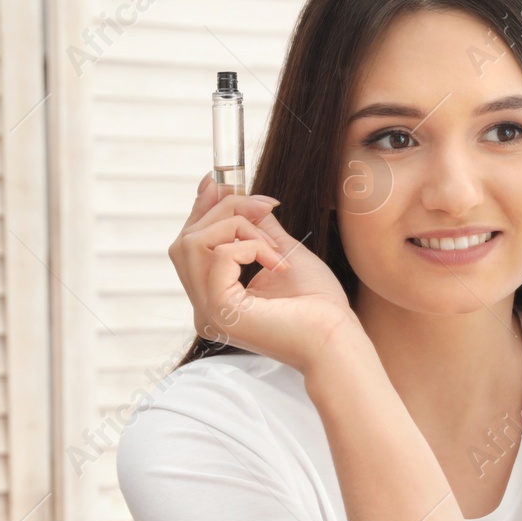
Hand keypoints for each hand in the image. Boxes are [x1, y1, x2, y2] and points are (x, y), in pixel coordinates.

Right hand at [169, 173, 359, 375]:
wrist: (336, 340)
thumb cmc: (319, 306)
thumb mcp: (284, 254)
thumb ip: (258, 229)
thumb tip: (241, 196)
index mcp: (216, 298)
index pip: (189, 246)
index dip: (200, 210)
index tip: (218, 180)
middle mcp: (203, 307)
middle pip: (185, 241)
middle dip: (224, 211)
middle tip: (265, 208)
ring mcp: (207, 311)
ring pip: (193, 243)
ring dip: (238, 227)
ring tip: (274, 247)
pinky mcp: (219, 310)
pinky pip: (219, 255)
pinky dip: (250, 246)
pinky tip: (277, 263)